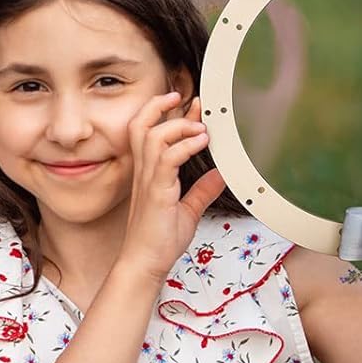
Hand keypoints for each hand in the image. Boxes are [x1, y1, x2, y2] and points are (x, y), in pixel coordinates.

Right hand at [116, 92, 225, 280]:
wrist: (146, 263)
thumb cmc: (158, 242)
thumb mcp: (188, 211)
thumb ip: (203, 190)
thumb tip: (220, 175)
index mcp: (149, 174)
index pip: (153, 132)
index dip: (172, 114)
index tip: (192, 105)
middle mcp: (145, 172)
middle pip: (141, 125)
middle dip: (161, 106)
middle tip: (185, 99)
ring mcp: (148, 181)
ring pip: (153, 136)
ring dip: (179, 125)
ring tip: (200, 127)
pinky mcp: (157, 191)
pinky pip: (167, 158)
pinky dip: (186, 146)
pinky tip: (201, 144)